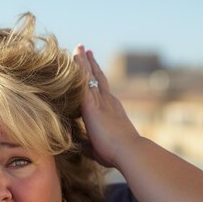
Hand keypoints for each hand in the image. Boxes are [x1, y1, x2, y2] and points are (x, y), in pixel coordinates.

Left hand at [73, 45, 139, 167]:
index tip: (91, 71)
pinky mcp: (92, 104)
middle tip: (85, 51)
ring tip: (79, 48)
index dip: (96, 81)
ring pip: (90, 76)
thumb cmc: (116, 153)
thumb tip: (80, 145)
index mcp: (111, 111)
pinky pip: (84, 81)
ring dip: (83, 62)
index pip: (102, 92)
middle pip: (97, 78)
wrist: (129, 151)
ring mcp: (101, 101)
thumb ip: (88, 144)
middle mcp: (108, 102)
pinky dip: (79, 69)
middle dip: (90, 65)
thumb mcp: (98, 149)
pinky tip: (74, 57)